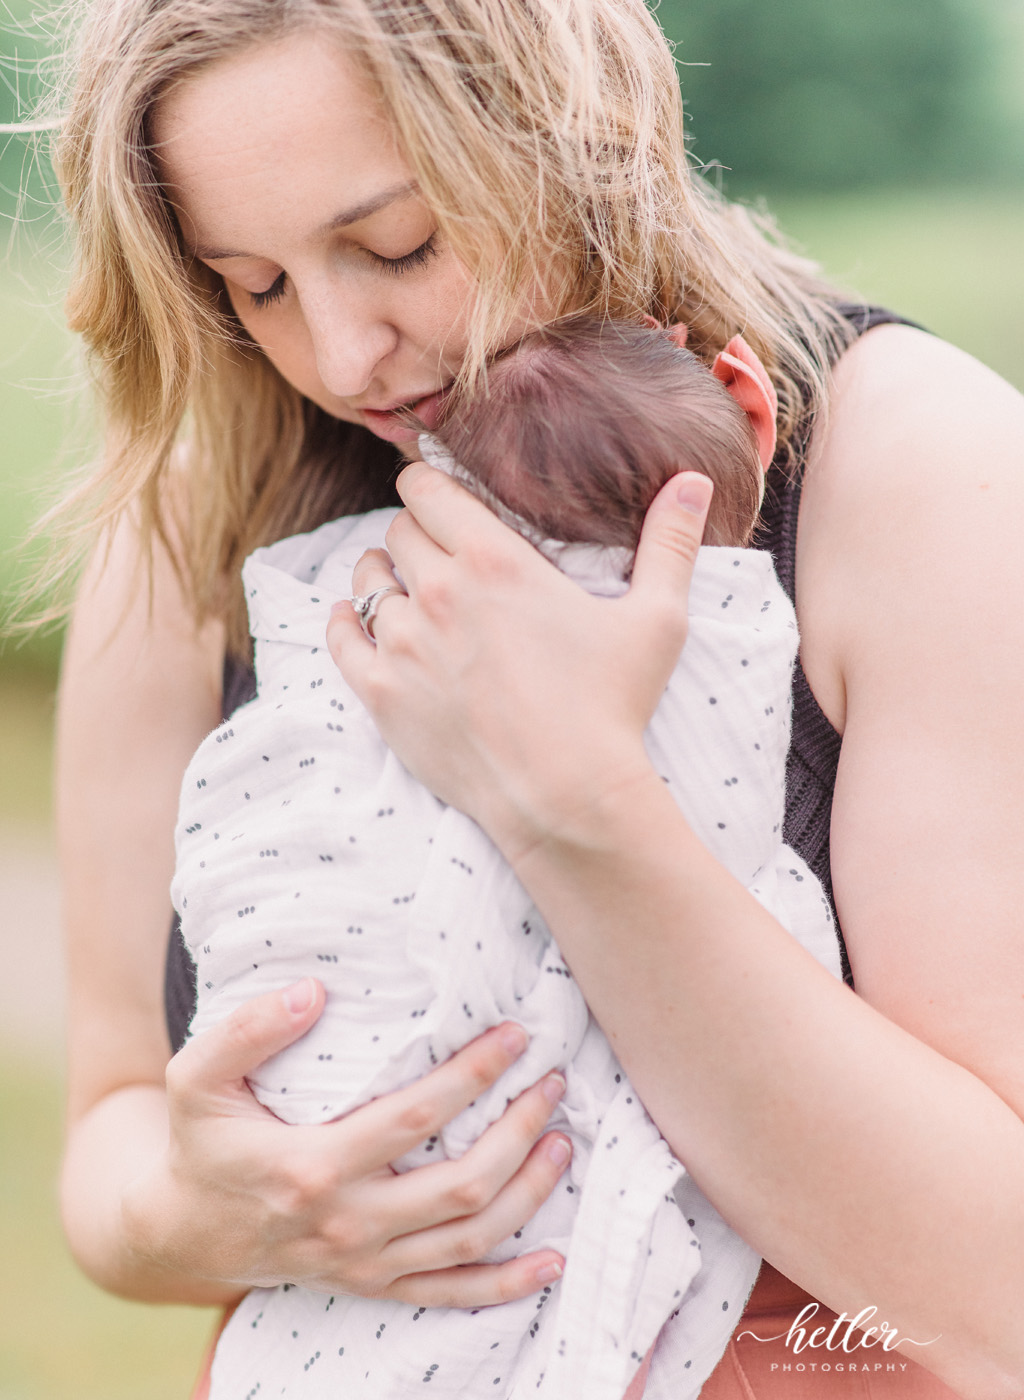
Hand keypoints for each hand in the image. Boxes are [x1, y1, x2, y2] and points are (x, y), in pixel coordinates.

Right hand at [123, 980, 569, 1304]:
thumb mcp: (197, 1077)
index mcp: (310, 1167)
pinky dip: (509, 1284)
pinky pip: (452, 1294)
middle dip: (518, 1129)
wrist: (182, 1232)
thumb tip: (313, 991)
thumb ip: (247, 1029)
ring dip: (528, 1192)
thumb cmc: (201, 1141)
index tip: (513, 1037)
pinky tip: (553, 1260)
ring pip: (470, 1238)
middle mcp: (347, 1224)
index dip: (472, 1074)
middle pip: (460, 1183)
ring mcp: (364, 1263)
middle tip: (552, 1081)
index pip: (415, 1117)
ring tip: (561, 1141)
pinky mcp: (373, 1286)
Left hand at [327, 465, 714, 859]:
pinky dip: (344, 623)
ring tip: (401, 588)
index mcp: (495, 560)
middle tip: (432, 552)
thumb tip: (695, 481)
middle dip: (413, 535)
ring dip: (382, 578)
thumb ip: (671, 542)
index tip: (434, 494)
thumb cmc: (614, 708)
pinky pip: (340, 639)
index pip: (428, 491)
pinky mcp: (382, 694)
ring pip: (366, 583)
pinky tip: (354, 620)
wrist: (566, 797)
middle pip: (396, 534)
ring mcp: (402, 644)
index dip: (427, 485)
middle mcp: (438, 592)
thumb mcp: (657, 620)